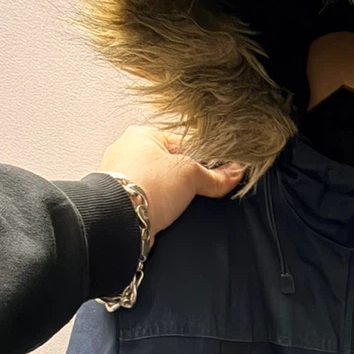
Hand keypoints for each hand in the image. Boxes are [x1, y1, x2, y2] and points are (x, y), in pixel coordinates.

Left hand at [98, 126, 245, 235]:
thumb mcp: (190, 174)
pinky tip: (164, 215)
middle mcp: (127, 152)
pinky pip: (146, 202)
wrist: (118, 220)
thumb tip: (235, 174)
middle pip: (169, 165)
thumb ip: (215, 176)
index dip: (202, 159)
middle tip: (196, 191)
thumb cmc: (147, 185)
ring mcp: (120, 178)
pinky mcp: (119, 201)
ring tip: (178, 206)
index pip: (182, 142)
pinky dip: (157, 209)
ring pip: (158, 185)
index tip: (215, 173)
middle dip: (185, 180)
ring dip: (170, 196)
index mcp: (142, 134)